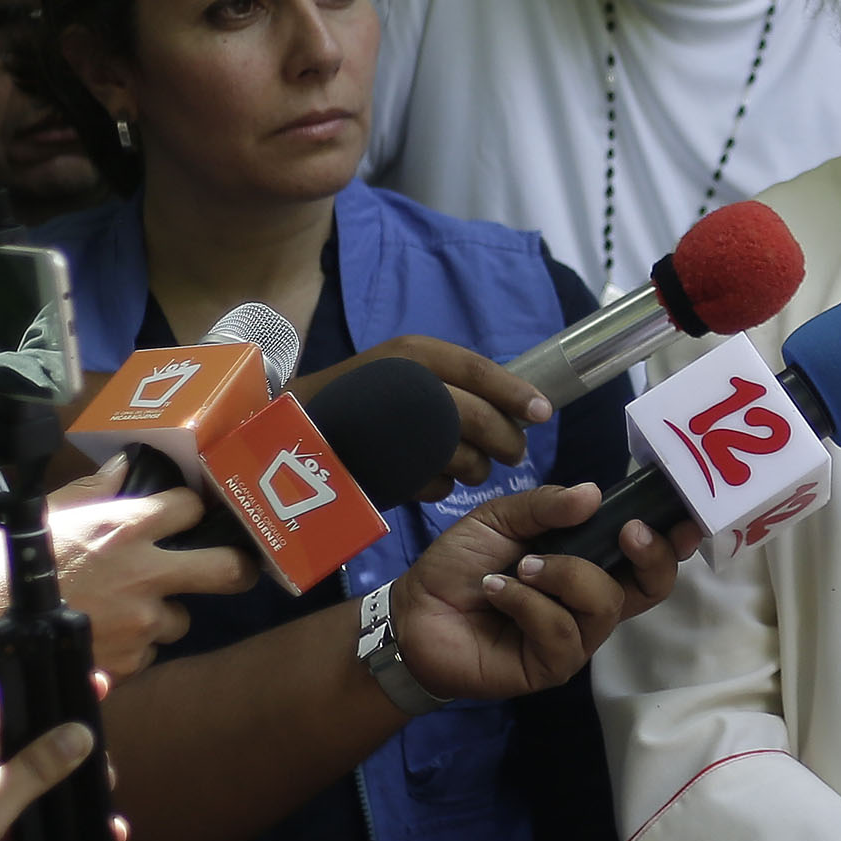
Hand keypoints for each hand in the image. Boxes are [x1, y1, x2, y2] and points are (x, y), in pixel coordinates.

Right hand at [0, 482, 251, 694]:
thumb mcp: (41, 518)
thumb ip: (91, 492)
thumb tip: (123, 469)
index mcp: (126, 528)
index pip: (190, 507)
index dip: (188, 509)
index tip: (183, 516)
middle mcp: (147, 574)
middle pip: (227, 568)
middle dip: (235, 567)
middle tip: (227, 568)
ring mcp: (143, 622)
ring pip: (181, 619)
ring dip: (163, 614)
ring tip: (126, 612)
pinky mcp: (130, 661)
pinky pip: (147, 653)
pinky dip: (133, 648)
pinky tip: (101, 640)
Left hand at [0, 698, 97, 840]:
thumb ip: (34, 769)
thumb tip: (81, 731)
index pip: (16, 694)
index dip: (55, 687)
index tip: (99, 688)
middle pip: (31, 743)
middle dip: (73, 756)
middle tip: (107, 780)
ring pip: (27, 789)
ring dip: (63, 802)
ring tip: (108, 823)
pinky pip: (15, 827)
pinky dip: (43, 835)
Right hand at [335, 335, 553, 487]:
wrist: (296, 429)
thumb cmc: (360, 397)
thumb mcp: (404, 371)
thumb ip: (452, 381)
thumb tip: (515, 403)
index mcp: (415, 353)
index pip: (480, 370)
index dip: (516, 393)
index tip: (543, 412)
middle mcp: (409, 385)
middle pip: (480, 418)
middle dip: (507, 441)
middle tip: (514, 454)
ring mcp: (398, 429)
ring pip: (465, 456)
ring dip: (476, 468)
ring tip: (469, 467)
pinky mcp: (387, 467)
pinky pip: (437, 484)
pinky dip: (441, 486)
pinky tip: (427, 478)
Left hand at [391, 484, 697, 704]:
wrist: (413, 611)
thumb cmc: (461, 566)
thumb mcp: (501, 519)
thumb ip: (546, 506)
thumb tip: (594, 494)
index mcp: (589, 567)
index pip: (647, 560)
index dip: (672, 542)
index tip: (683, 518)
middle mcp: (591, 605)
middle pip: (652, 589)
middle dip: (648, 557)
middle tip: (626, 533)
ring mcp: (574, 639)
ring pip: (603, 606)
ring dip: (564, 575)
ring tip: (520, 567)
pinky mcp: (550, 666)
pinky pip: (562, 631)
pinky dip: (529, 603)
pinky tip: (499, 592)